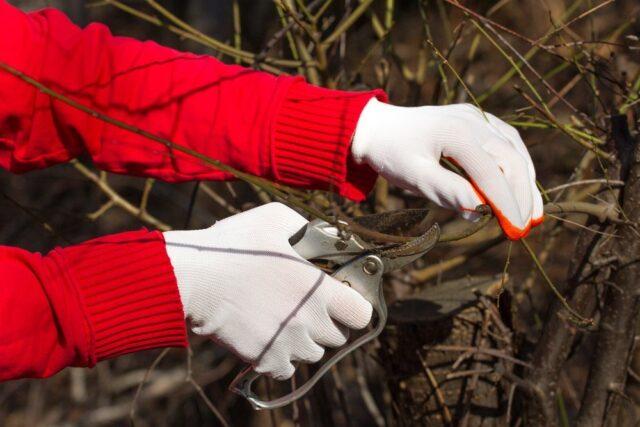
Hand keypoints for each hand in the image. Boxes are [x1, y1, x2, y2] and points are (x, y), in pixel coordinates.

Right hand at [163, 203, 371, 379]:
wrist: (192, 279)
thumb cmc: (234, 246)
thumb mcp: (275, 219)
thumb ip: (310, 228)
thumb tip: (330, 236)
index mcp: (319, 290)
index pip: (361, 314)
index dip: (354, 306)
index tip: (340, 297)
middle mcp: (309, 322)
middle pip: (338, 336)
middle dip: (327, 321)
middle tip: (306, 304)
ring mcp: (288, 344)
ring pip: (313, 353)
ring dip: (305, 339)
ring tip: (284, 317)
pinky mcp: (266, 359)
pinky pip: (288, 368)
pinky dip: (282, 356)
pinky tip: (269, 334)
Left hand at [352, 98, 542, 238]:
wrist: (376, 128)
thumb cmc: (391, 154)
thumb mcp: (413, 176)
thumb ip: (446, 190)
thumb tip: (479, 210)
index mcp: (456, 132)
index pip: (491, 173)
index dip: (506, 203)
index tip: (515, 230)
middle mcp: (473, 120)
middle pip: (511, 159)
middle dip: (522, 195)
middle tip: (525, 227)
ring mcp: (476, 116)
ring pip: (514, 149)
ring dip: (526, 181)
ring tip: (533, 213)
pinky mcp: (476, 119)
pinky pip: (506, 141)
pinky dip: (517, 165)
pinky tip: (522, 185)